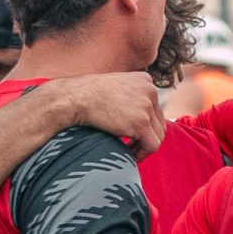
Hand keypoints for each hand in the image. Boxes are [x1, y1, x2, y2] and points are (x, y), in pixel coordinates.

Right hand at [49, 73, 166, 157]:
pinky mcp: (141, 122)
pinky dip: (142, 153)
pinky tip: (128, 153)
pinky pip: (152, 145)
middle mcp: (150, 90)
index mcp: (145, 80)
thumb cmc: (86, 95)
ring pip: (158, 136)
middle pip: (159, 123)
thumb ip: (129, 98)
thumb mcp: (114, 88)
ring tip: (129, 150)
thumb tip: (137, 119)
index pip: (155, 109)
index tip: (132, 135)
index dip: (145, 125)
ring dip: (144, 146)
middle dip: (146, 137)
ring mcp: (146, 106)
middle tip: (131, 146)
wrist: (73, 98)